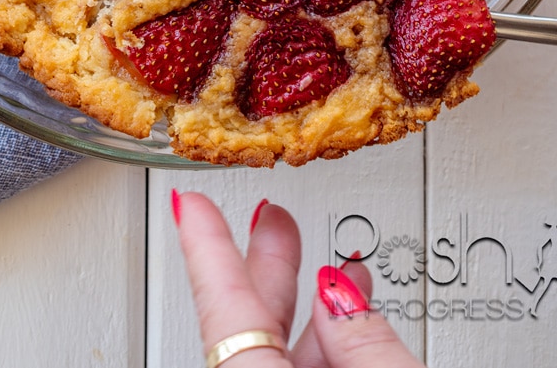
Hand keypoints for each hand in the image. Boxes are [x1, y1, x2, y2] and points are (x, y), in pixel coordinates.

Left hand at [172, 190, 423, 366]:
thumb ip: (366, 343)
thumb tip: (339, 293)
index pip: (226, 313)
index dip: (208, 250)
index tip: (190, 204)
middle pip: (249, 331)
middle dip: (267, 268)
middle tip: (273, 218)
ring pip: (280, 359)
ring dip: (314, 314)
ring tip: (347, 271)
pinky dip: (330, 352)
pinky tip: (355, 328)